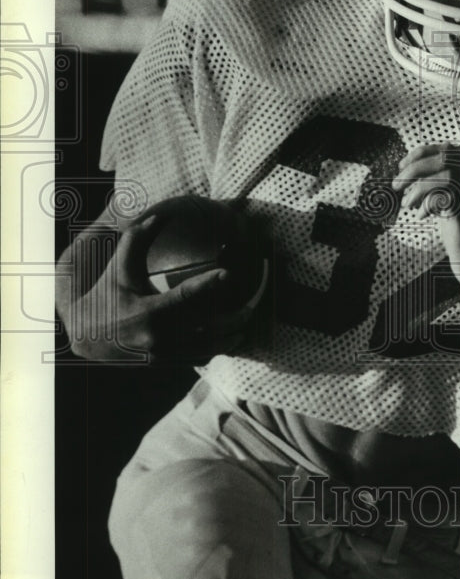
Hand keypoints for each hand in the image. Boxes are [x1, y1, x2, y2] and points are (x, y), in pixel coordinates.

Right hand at [57, 212, 249, 364]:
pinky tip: (231, 336)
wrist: (86, 335)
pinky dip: (217, 347)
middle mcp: (158, 336)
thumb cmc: (105, 294)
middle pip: (207, 329)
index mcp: (147, 312)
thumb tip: (156, 215)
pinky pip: (199, 357)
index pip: (183, 297)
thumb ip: (135, 240)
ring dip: (232, 336)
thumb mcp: (117, 268)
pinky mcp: (165, 362)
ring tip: (248, 322)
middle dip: (236, 318)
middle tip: (253, 304)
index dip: (207, 284)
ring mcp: (163, 353)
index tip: (227, 273)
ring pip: (208, 348)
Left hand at [391, 143, 459, 288]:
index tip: (402, 165)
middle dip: (414, 169)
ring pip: (446, 174)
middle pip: (445, 158)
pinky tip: (421, 216)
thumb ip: (437, 182)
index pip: (447, 149)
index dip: (421, 153)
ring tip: (407, 204)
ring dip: (419, 187)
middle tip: (396, 185)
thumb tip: (408, 169)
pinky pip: (447, 197)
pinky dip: (428, 203)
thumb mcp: (449, 200)